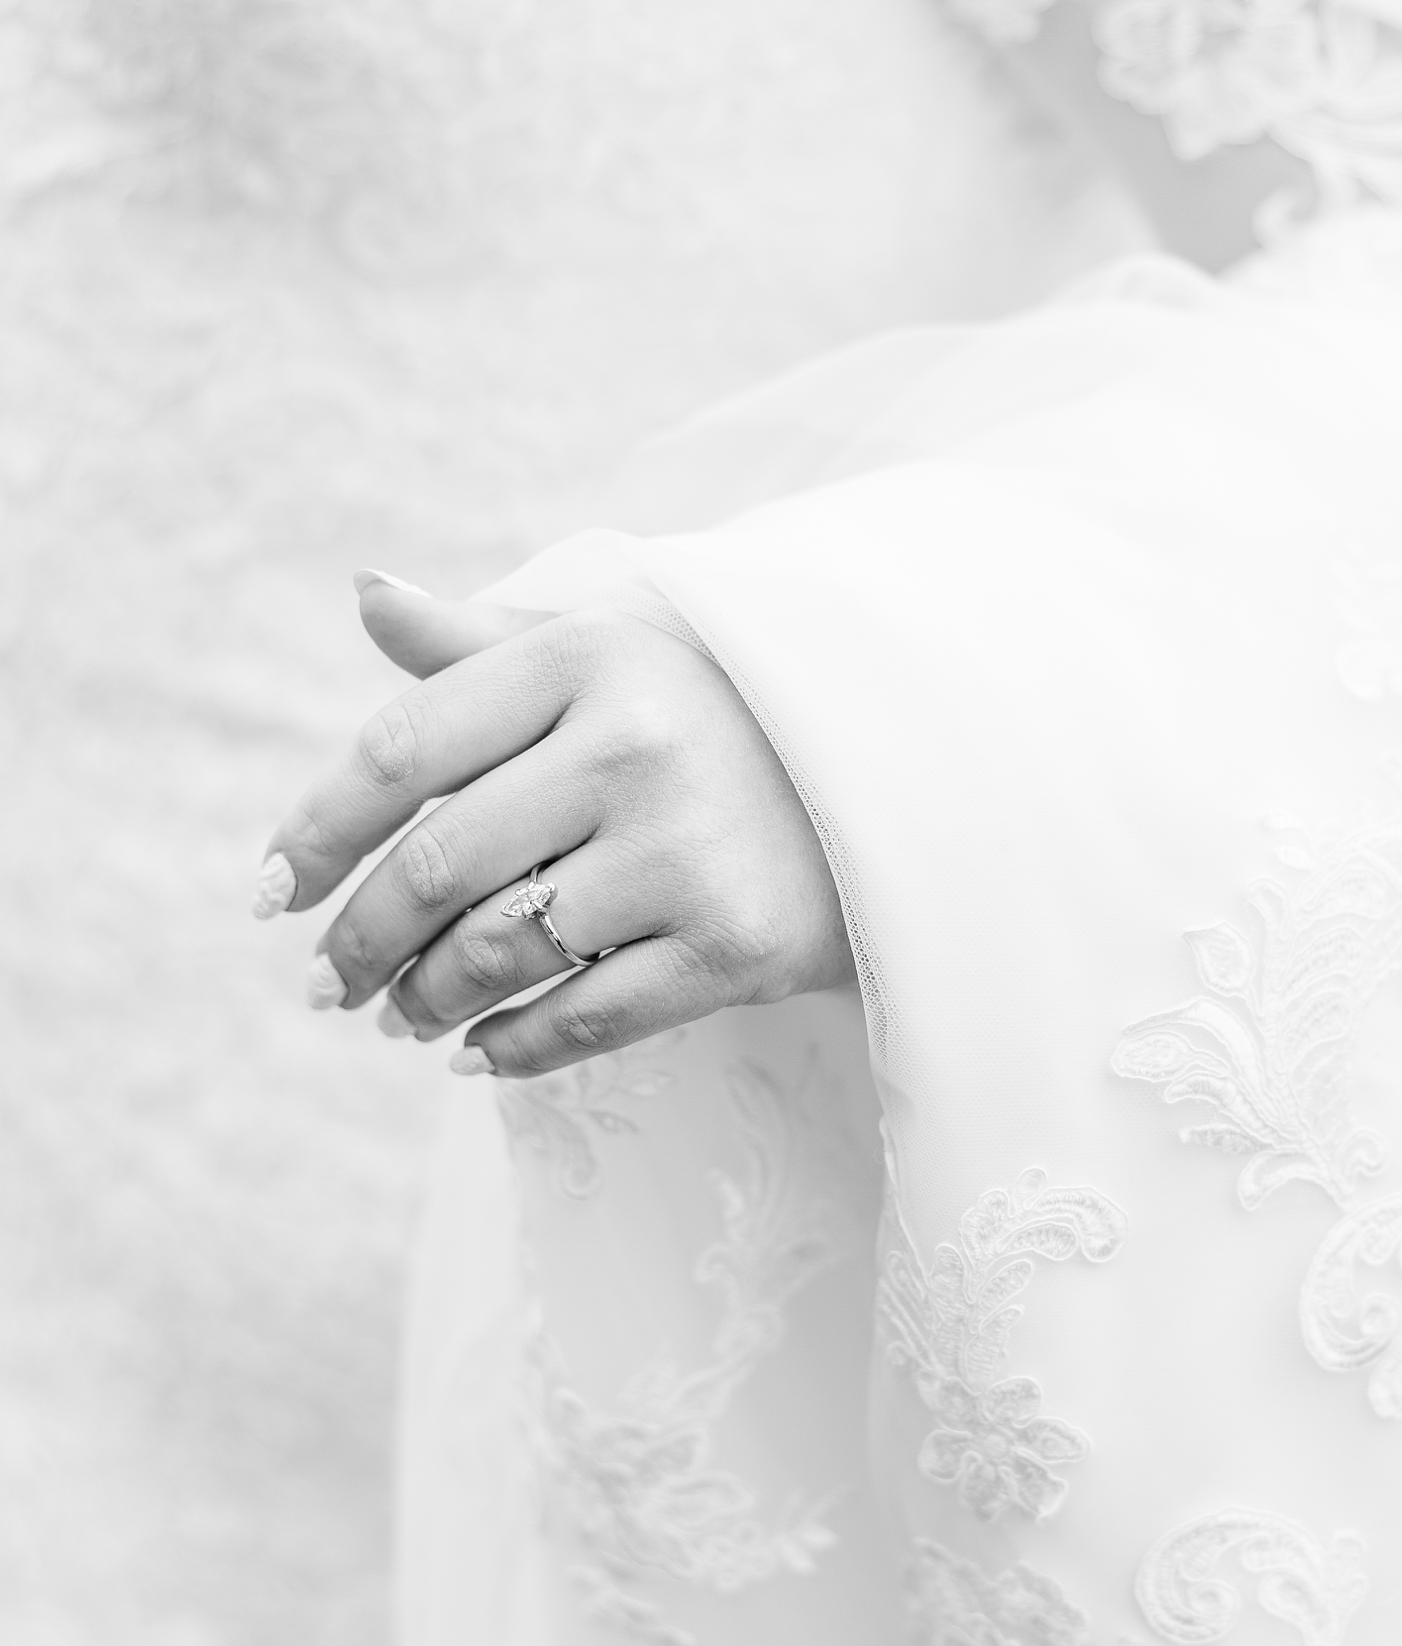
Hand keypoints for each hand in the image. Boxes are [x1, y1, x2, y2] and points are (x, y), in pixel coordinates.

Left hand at [255, 579, 854, 1075]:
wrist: (888, 778)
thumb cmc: (712, 710)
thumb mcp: (604, 653)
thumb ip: (477, 641)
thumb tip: (364, 593)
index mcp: (584, 658)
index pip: (403, 749)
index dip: (318, 829)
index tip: (270, 892)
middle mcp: (634, 743)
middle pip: (437, 865)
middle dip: (358, 939)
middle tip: (322, 983)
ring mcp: (689, 848)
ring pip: (499, 950)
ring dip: (424, 1000)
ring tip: (398, 1015)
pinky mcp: (738, 944)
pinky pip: (583, 1017)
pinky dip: (510, 1047)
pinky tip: (473, 1052)